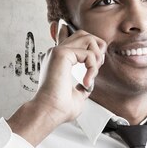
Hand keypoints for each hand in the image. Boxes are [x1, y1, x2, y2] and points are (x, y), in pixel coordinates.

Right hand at [7, 25, 105, 145]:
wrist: (49, 113)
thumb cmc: (59, 107)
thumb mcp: (77, 92)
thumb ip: (83, 82)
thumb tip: (88, 83)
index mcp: (58, 60)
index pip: (71, 37)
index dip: (88, 42)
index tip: (94, 62)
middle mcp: (56, 53)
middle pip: (84, 34)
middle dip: (97, 47)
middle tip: (96, 66)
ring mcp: (58, 51)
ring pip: (88, 38)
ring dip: (97, 56)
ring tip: (92, 73)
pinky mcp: (61, 54)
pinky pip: (88, 53)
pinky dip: (93, 67)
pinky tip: (86, 81)